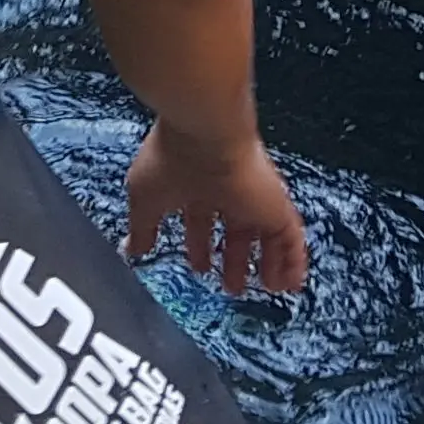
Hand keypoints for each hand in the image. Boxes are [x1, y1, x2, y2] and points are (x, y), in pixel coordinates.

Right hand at [126, 124, 308, 299]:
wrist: (204, 134)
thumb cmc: (170, 159)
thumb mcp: (144, 200)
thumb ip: (141, 229)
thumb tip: (132, 250)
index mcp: (195, 185)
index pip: (201, 219)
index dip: (200, 245)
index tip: (200, 266)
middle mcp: (227, 191)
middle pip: (237, 230)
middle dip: (234, 259)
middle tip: (232, 285)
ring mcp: (255, 198)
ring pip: (267, 235)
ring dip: (267, 264)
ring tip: (267, 289)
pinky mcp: (276, 206)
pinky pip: (290, 238)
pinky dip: (291, 262)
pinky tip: (288, 283)